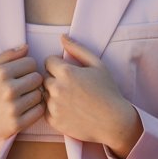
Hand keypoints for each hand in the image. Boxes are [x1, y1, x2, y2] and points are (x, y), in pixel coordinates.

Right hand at [0, 44, 45, 145]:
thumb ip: (6, 56)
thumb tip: (26, 47)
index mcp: (1, 73)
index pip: (31, 63)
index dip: (26, 67)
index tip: (19, 74)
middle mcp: (8, 90)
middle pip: (37, 78)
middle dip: (31, 80)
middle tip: (21, 86)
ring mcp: (13, 108)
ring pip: (39, 95)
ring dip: (33, 95)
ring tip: (21, 97)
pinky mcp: (15, 124)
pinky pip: (39, 112)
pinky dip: (35, 109)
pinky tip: (24, 108)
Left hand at [42, 34, 142, 155]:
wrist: (114, 122)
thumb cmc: (108, 92)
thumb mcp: (97, 65)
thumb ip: (78, 49)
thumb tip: (62, 37)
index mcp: (66, 72)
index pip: (48, 61)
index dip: (58, 65)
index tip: (70, 72)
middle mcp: (56, 88)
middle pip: (44, 77)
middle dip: (54, 79)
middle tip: (72, 87)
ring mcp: (53, 106)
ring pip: (43, 94)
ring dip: (52, 94)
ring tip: (71, 99)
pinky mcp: (53, 121)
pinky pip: (45, 110)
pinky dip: (54, 109)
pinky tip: (69, 109)